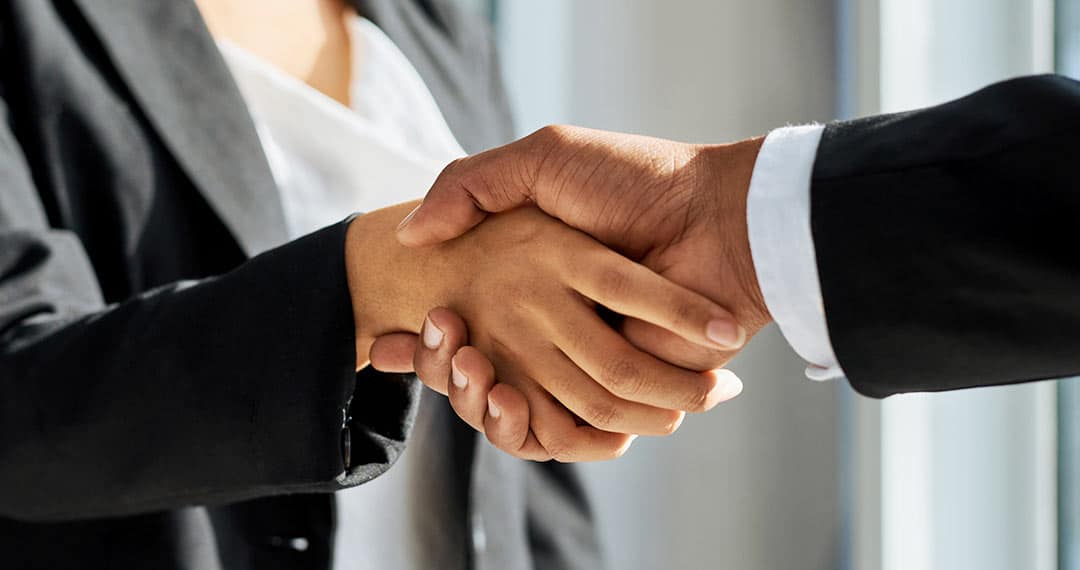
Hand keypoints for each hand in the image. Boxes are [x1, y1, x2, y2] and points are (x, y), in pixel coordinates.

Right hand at [348, 202, 744, 460]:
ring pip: (513, 412)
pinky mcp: (624, 395)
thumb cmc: (635, 182)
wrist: (719, 219)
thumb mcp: (544, 161)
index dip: (423, 342)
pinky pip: (564, 433)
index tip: (385, 342)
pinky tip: (496, 396)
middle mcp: (558, 330)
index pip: (463, 330)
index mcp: (536, 285)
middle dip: (442, 372)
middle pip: (479, 378)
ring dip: (474, 401)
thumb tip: (411, 231)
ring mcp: (589, 364)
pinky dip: (526, 428)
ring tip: (467, 371)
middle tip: (415, 354)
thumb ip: (473, 186)